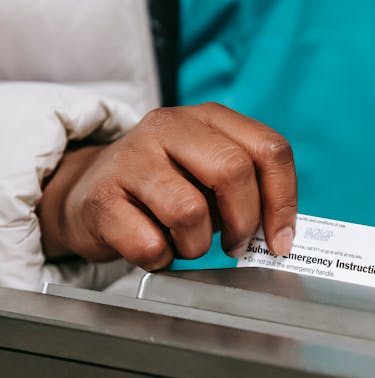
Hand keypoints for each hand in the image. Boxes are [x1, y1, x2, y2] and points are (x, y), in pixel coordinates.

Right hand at [38, 103, 296, 268]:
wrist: (87, 192)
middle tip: (235, 246)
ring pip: (191, 211)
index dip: (283, 200)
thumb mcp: (208, 175)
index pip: (269, 148)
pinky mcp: (101, 196)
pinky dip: (159, 258)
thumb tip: (281, 234)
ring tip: (184, 243)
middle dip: (244, 222)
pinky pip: (149, 243)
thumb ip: (247, 191)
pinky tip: (152, 247)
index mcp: (208, 118)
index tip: (282, 240)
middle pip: (233, 171)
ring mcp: (131, 158)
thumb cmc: (164, 189)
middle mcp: (169, 126)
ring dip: (197, 245)